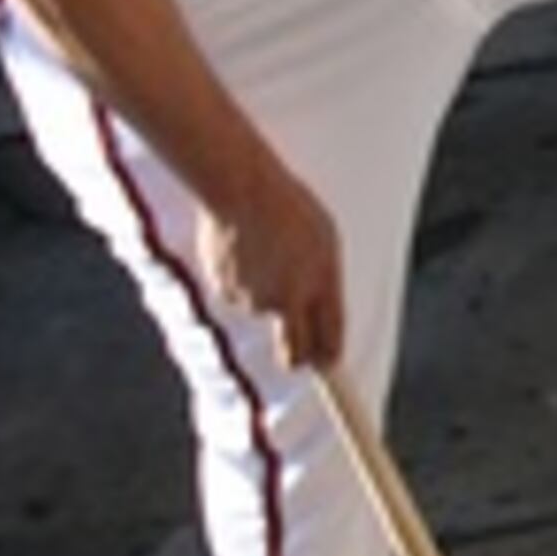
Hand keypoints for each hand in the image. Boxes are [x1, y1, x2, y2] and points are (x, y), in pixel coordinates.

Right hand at [198, 157, 346, 370]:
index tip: (329, 364)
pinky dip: (242, 282)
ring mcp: (255, 299)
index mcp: (321, 283)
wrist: (244, 191)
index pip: (329, 335)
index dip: (330, 355)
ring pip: (264, 312)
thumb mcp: (325, 239)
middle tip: (301, 359)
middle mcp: (288, 299)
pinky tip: (244, 252)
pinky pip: (239, 296)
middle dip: (299, 360)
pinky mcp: (226, 293)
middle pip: (294, 352)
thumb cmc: (291, 208)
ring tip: (266, 256)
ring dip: (266, 296)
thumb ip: (325, 280)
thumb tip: (318, 311)